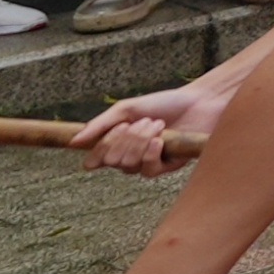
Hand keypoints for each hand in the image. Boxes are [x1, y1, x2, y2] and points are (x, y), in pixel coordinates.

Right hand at [76, 72, 231, 173]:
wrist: (200, 102)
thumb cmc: (164, 104)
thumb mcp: (128, 108)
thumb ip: (100, 124)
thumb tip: (73, 142)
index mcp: (117, 143)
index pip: (95, 159)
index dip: (100, 149)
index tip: (117, 129)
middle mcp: (129, 157)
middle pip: (111, 160)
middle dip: (127, 138)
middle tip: (147, 121)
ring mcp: (147, 163)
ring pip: (128, 165)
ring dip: (141, 141)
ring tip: (158, 125)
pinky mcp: (166, 168)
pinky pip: (147, 170)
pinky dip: (150, 152)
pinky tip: (160, 139)